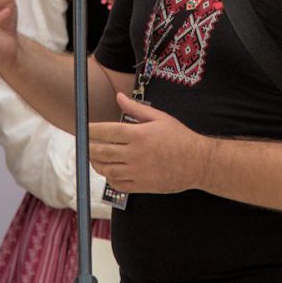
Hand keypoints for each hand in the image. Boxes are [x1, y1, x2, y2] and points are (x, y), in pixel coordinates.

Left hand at [86, 92, 215, 195]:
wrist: (198, 163)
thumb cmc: (180, 137)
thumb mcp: (160, 117)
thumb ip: (136, 108)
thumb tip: (119, 97)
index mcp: (139, 135)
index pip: (107, 132)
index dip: (91, 130)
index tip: (84, 128)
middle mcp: (135, 154)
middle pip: (101, 151)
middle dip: (89, 147)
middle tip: (84, 143)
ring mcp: (137, 172)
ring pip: (106, 169)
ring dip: (96, 163)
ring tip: (93, 157)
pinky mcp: (141, 186)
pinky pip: (117, 184)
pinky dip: (109, 178)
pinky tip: (109, 171)